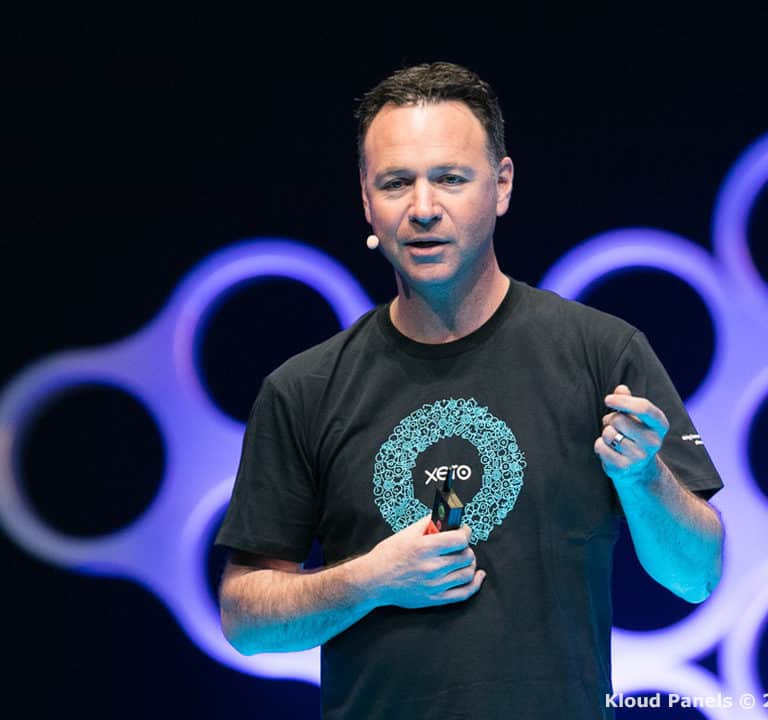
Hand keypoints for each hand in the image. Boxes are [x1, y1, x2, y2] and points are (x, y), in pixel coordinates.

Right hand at [365, 516, 485, 608]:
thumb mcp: (406, 533)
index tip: (464, 530)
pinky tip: (478, 575)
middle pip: (466, 556)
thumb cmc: (388, 555)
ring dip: (469, 563)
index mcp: (424, 548)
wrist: (374, 580)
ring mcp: (435, 585)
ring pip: (467, 573)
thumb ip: (428, 524)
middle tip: (460, 544)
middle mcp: (432, 567)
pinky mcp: (435, 598)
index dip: (466, 532)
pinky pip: (464, 593)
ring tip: (463, 558)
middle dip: (466, 547)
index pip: (459, 539)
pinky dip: (475, 583)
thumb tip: (445, 518)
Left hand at [594, 384, 669, 487]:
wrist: (638, 468)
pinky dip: (599, 445)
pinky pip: (601, 447)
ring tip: (614, 439)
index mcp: (660, 425)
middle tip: (615, 426)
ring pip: (609, 434)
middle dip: (611, 419)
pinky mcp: (624, 468)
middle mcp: (654, 442)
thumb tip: (621, 389)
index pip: (644, 408)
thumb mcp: (634, 416)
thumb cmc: (633, 434)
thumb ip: (627, 400)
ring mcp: (640, 456)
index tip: (607, 399)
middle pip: (619, 420)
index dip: (623, 401)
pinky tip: (609, 450)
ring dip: (605, 433)